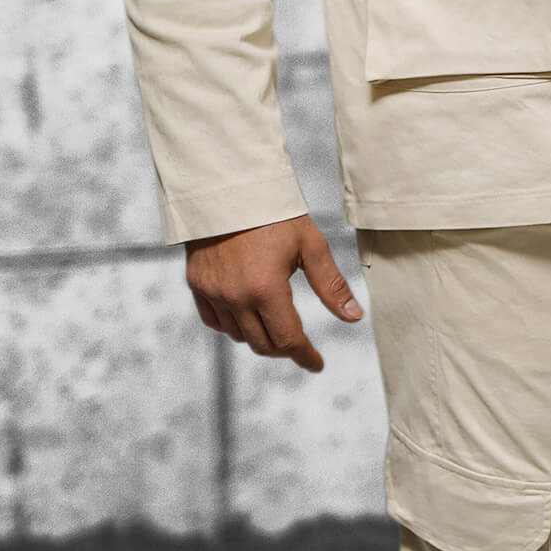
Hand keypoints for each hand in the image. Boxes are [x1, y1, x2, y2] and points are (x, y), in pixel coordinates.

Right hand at [184, 212, 364, 371]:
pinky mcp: (197, 284)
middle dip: (285, 348)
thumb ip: (331, 284)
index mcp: (265, 287)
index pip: (288, 339)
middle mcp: (235, 296)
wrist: (230, 187)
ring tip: (276, 322)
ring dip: (259, 336)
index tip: (316, 363)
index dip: (305, 355)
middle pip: (263, 344)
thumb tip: (353, 316)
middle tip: (300, 344)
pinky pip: (215, 321)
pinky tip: (247, 315)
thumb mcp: (310, 244)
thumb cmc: (275, 212)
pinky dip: (233, 325)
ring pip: (238, 336)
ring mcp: (213, 292)